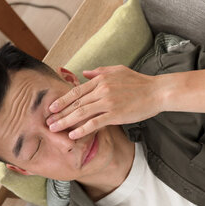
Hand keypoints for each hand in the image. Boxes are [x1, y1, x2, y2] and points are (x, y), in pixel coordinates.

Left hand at [47, 65, 161, 139]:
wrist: (157, 92)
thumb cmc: (139, 82)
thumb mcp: (118, 70)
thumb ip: (99, 72)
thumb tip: (83, 73)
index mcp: (101, 79)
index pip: (76, 91)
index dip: (62, 100)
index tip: (51, 107)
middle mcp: (102, 90)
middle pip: (76, 102)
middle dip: (60, 113)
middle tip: (47, 121)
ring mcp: (108, 102)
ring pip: (81, 112)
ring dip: (66, 121)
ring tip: (55, 129)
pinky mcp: (115, 114)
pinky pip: (95, 123)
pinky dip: (82, 129)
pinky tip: (73, 135)